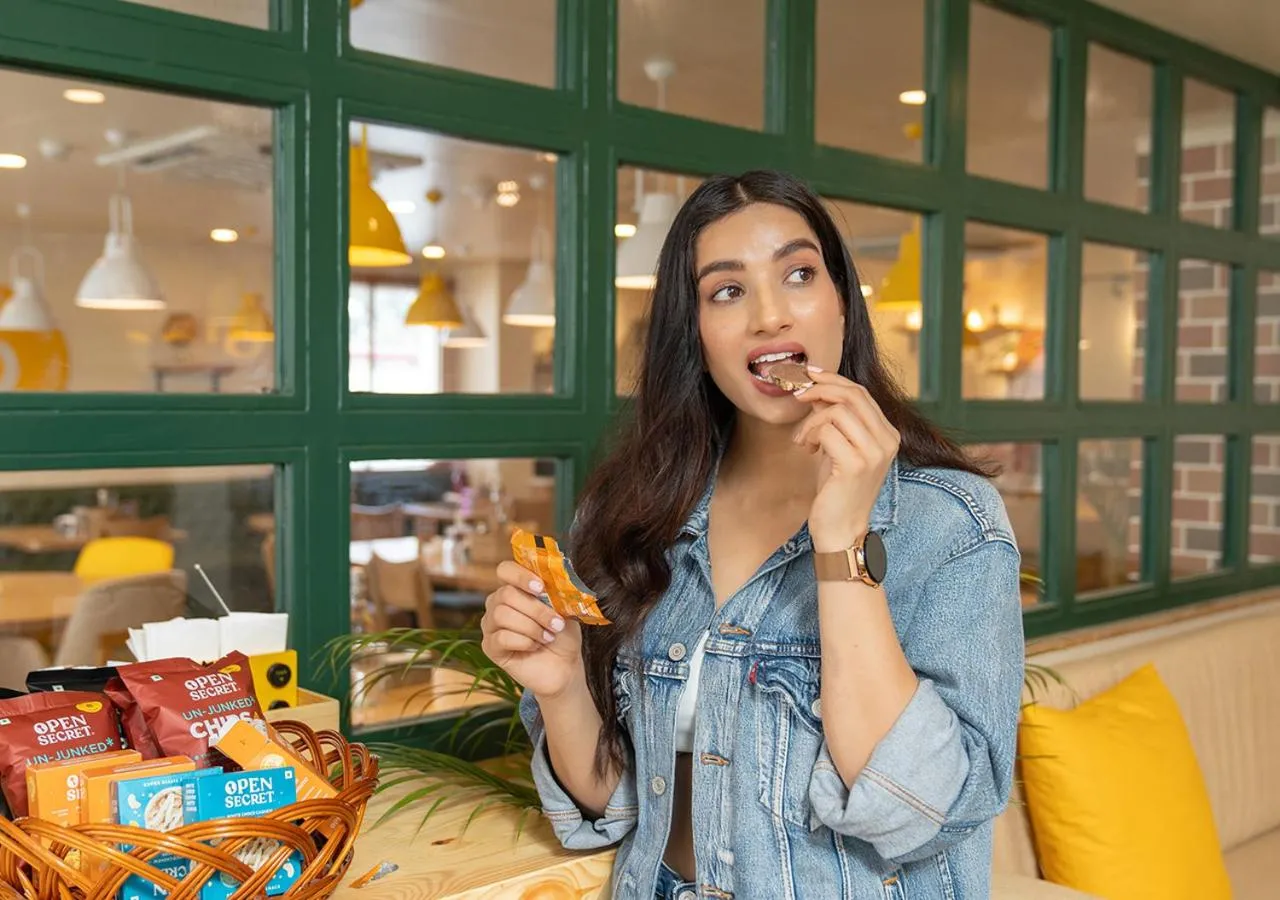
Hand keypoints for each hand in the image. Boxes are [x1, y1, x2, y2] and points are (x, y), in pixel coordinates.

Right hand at [480, 560, 584, 698]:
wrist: (564, 666)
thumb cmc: (562, 635)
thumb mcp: (564, 609)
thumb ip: (554, 593)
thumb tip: (551, 581)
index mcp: (515, 588)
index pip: (505, 570)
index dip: (520, 575)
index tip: (540, 588)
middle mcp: (497, 603)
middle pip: (506, 594)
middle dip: (536, 609)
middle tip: (556, 623)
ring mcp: (491, 625)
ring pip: (502, 615)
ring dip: (531, 627)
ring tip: (547, 637)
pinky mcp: (490, 647)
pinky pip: (501, 637)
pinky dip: (524, 642)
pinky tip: (534, 647)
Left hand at [791, 367, 899, 552]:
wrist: (841, 528)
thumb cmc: (837, 489)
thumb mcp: (839, 446)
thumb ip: (835, 419)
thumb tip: (817, 389)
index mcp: (888, 434)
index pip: (861, 393)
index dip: (833, 379)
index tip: (810, 375)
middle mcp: (887, 440)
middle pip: (852, 395)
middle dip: (820, 389)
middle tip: (799, 395)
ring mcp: (874, 452)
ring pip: (837, 410)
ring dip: (811, 420)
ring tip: (804, 439)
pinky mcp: (856, 464)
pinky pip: (827, 430)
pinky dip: (810, 434)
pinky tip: (807, 449)